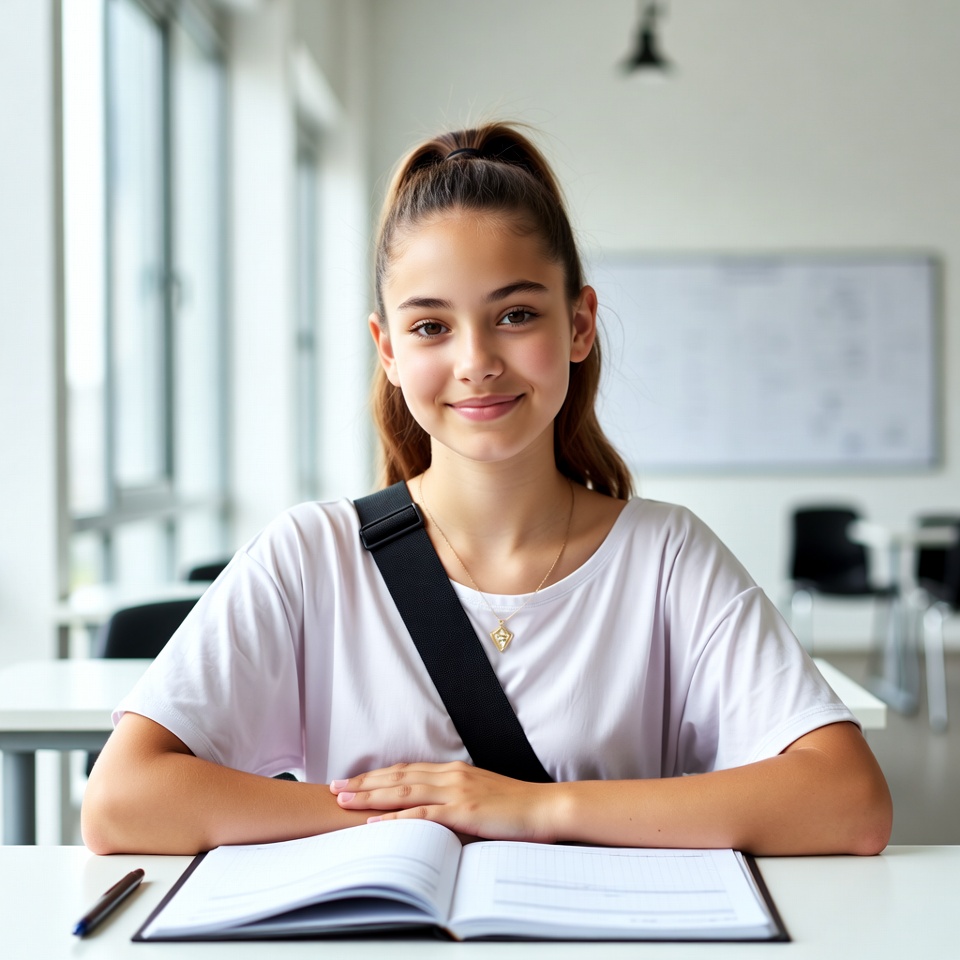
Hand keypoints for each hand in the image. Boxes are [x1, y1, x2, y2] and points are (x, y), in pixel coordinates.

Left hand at [329, 761, 557, 841]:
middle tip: (334, 787)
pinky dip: (395, 817)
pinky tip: (374, 821)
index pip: (406, 770)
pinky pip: (422, 814)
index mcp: (454, 771)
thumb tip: (434, 809)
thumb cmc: (517, 808)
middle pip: (397, 776)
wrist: (545, 808)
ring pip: (403, 791)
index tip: (353, 780)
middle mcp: (451, 776)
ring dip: (370, 796)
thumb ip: (457, 798)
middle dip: (363, 783)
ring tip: (343, 800)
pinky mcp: (463, 811)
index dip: (377, 775)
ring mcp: (456, 792)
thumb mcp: (482, 796)